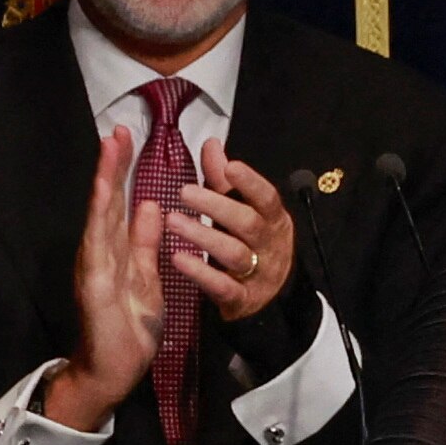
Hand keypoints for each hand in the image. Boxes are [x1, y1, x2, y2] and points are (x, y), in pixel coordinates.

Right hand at [43, 126, 161, 431]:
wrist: (113, 369)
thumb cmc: (128, 327)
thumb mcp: (146, 276)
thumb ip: (146, 242)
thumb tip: (151, 204)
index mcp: (114, 250)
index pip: (119, 203)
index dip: (122, 171)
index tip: (125, 139)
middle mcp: (100, 252)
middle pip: (106, 202)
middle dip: (111, 166)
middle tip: (116, 129)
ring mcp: (94, 266)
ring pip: (100, 216)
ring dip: (105, 182)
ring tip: (110, 149)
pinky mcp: (94, 284)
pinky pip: (99, 247)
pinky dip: (101, 219)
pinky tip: (105, 196)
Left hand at [165, 139, 297, 323]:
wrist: (273, 300)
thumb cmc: (253, 247)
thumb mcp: (244, 212)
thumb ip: (225, 181)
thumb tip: (211, 144)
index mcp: (273, 220)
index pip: (267, 199)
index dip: (251, 183)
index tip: (231, 167)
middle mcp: (269, 246)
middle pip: (247, 223)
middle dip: (217, 206)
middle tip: (184, 192)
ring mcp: (258, 274)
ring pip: (234, 254)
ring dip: (203, 236)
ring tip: (172, 221)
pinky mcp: (243, 300)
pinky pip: (224, 288)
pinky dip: (201, 273)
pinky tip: (178, 259)